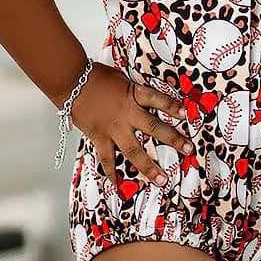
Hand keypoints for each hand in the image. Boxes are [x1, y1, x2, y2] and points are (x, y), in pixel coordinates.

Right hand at [68, 62, 193, 186]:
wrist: (71, 81)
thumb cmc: (96, 76)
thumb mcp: (121, 78)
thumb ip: (134, 91)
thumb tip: (147, 98)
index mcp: (133, 94)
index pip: (158, 100)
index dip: (173, 106)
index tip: (187, 114)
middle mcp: (127, 113)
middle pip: (154, 128)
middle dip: (173, 139)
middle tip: (188, 149)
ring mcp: (113, 128)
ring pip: (134, 150)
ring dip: (148, 166)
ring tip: (161, 179)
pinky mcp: (99, 137)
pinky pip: (107, 158)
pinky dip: (111, 172)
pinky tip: (117, 184)